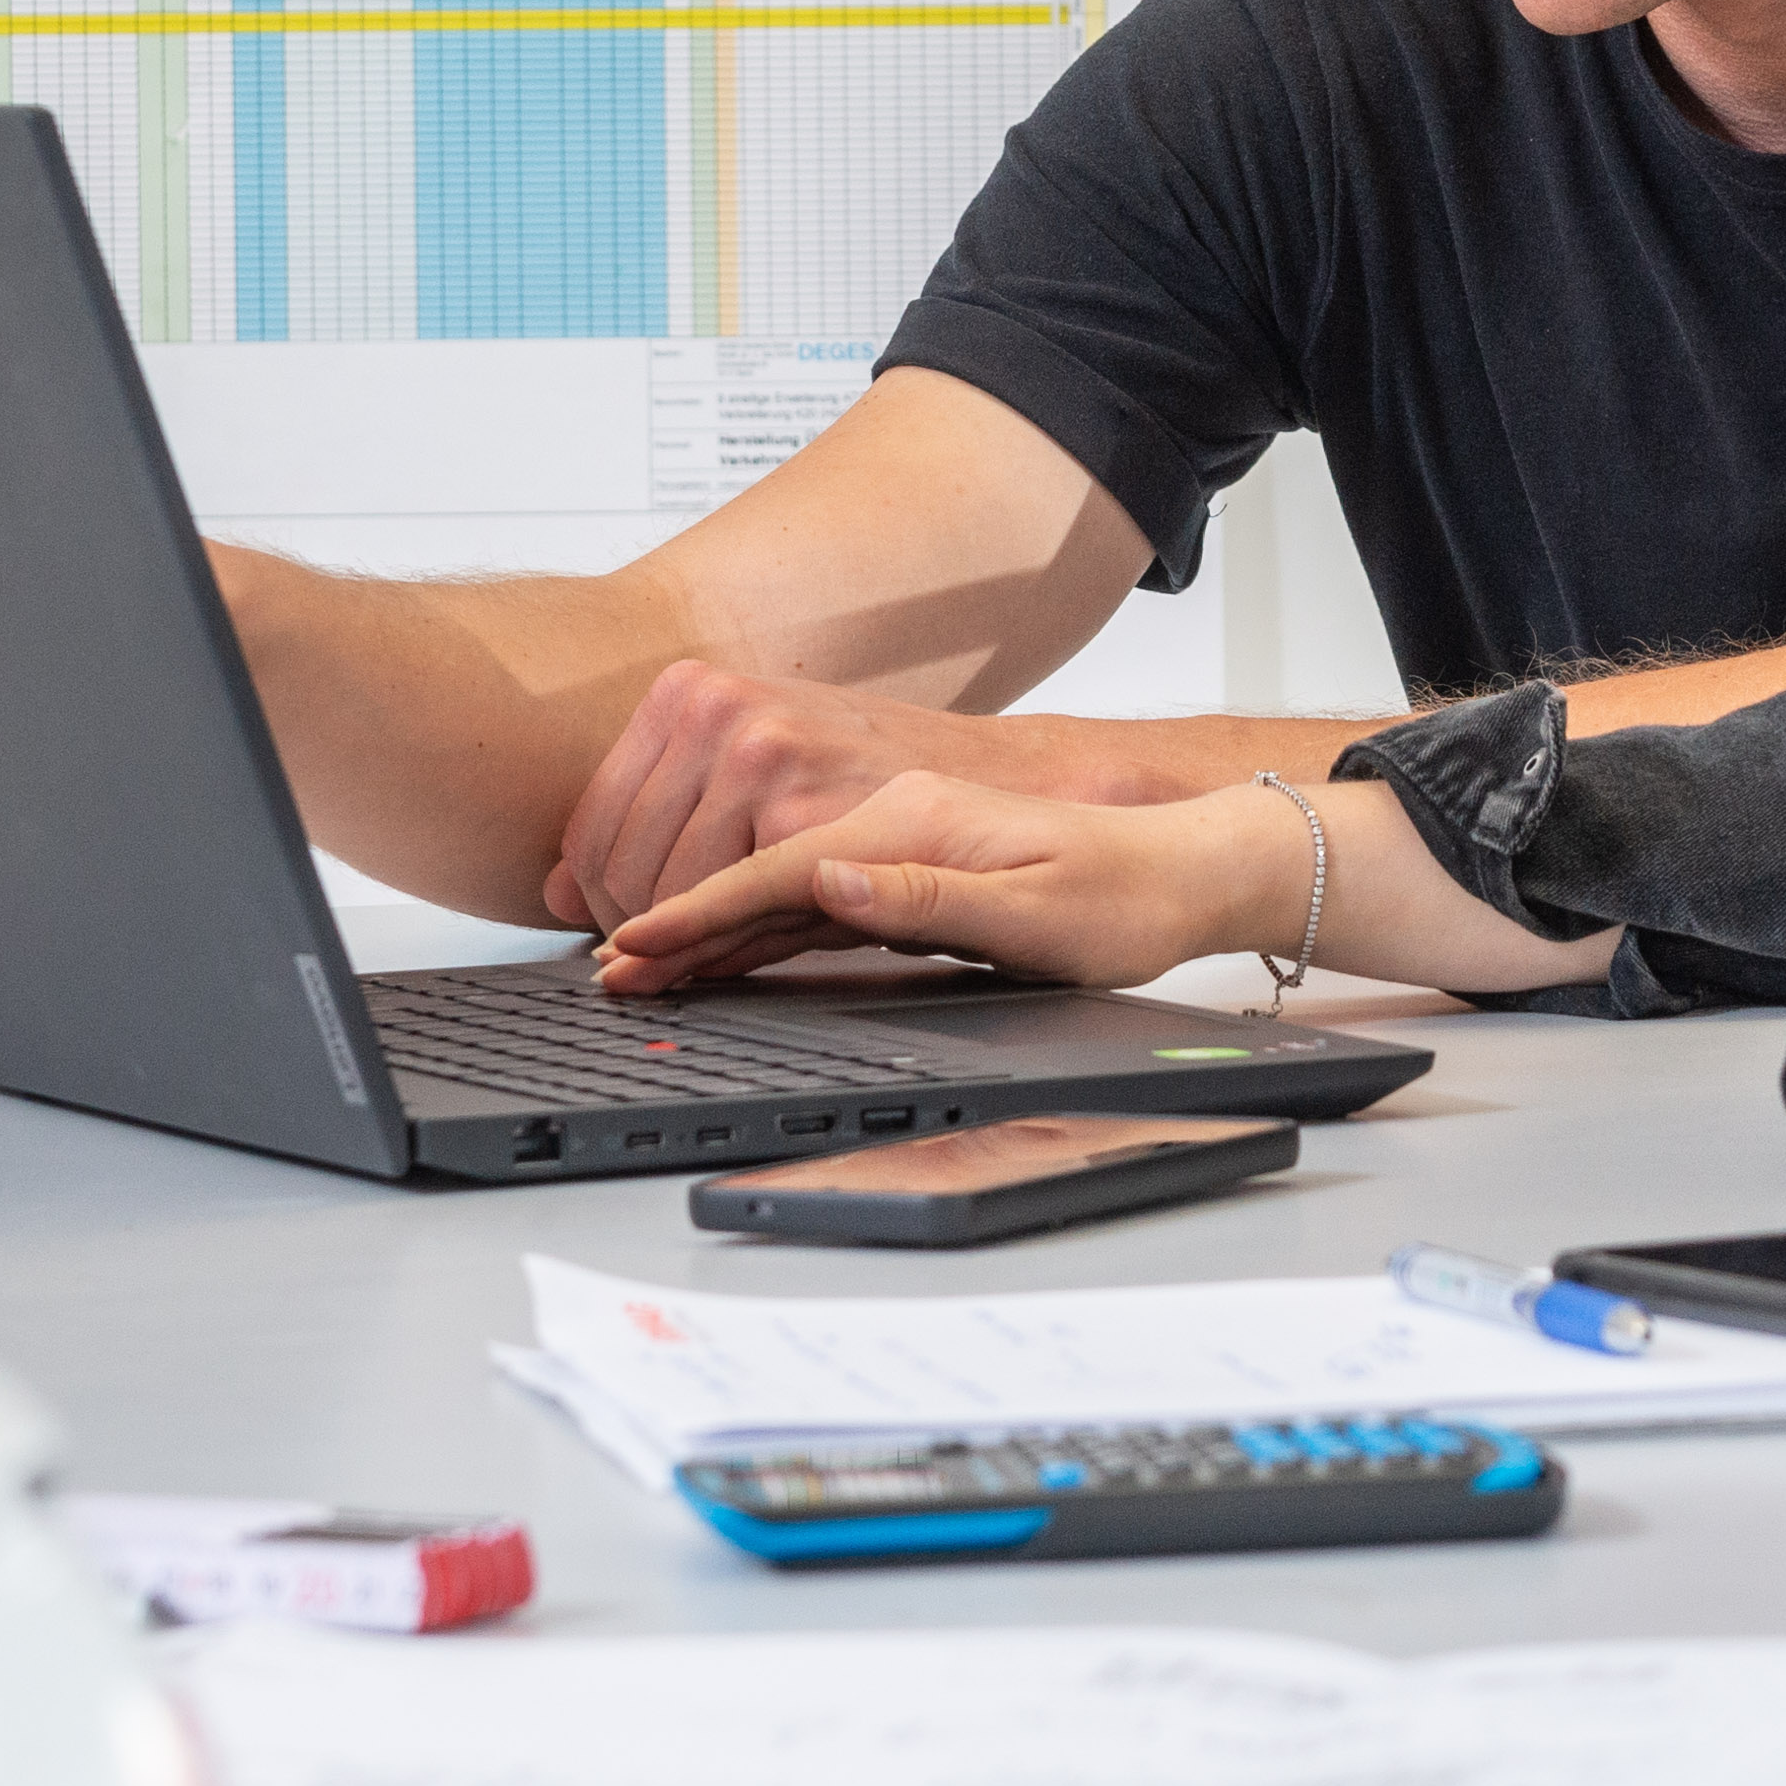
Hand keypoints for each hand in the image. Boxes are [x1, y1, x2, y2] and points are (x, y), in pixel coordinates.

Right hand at [547, 662, 1177, 929]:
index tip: (637, 945)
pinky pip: (804, 898)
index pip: (777, 868)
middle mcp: (887, 819)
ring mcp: (888, 840)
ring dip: (699, 923)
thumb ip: (928, 898)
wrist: (1178, 868)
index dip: (699, 911)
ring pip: (770, 884)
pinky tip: (711, 953)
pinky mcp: (898, 868)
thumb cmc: (1121, 897)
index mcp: (910, 819)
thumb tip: (828, 880)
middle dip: (673, 916)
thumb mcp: (1036, 911)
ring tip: (633, 964)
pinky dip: (748, 925)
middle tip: (607, 966)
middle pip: (754, 869)